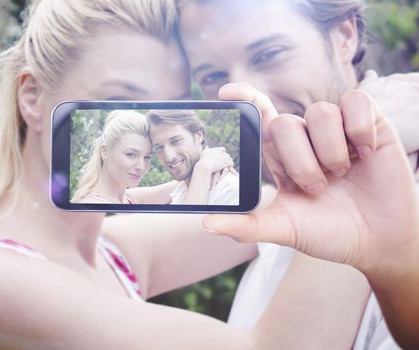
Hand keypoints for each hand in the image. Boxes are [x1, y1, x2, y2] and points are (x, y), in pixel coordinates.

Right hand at [196, 146, 233, 173]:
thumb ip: (206, 149)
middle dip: (226, 158)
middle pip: (227, 154)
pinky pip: (231, 163)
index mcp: (216, 149)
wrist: (204, 166)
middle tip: (225, 163)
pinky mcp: (226, 162)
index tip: (221, 158)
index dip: (223, 153)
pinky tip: (229, 167)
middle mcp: (221, 152)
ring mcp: (224, 157)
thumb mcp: (204, 153)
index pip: (223, 149)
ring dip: (229, 162)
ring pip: (230, 159)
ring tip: (228, 166)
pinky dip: (231, 165)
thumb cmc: (203, 161)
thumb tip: (207, 146)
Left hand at [203, 83, 418, 274]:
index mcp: (282, 156)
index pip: (261, 117)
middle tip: (317, 188)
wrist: (378, 243)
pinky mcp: (370, 124)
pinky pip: (356, 103)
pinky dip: (359, 129)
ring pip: (319, 113)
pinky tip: (367, 154)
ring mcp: (337, 130)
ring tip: (342, 175)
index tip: (227, 93)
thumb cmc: (329, 233)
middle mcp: (306, 138)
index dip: (245, 99)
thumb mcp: (284, 229)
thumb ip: (247, 226)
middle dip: (299, 162)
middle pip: (284, 123)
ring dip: (330, 152)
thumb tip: (206, 224)